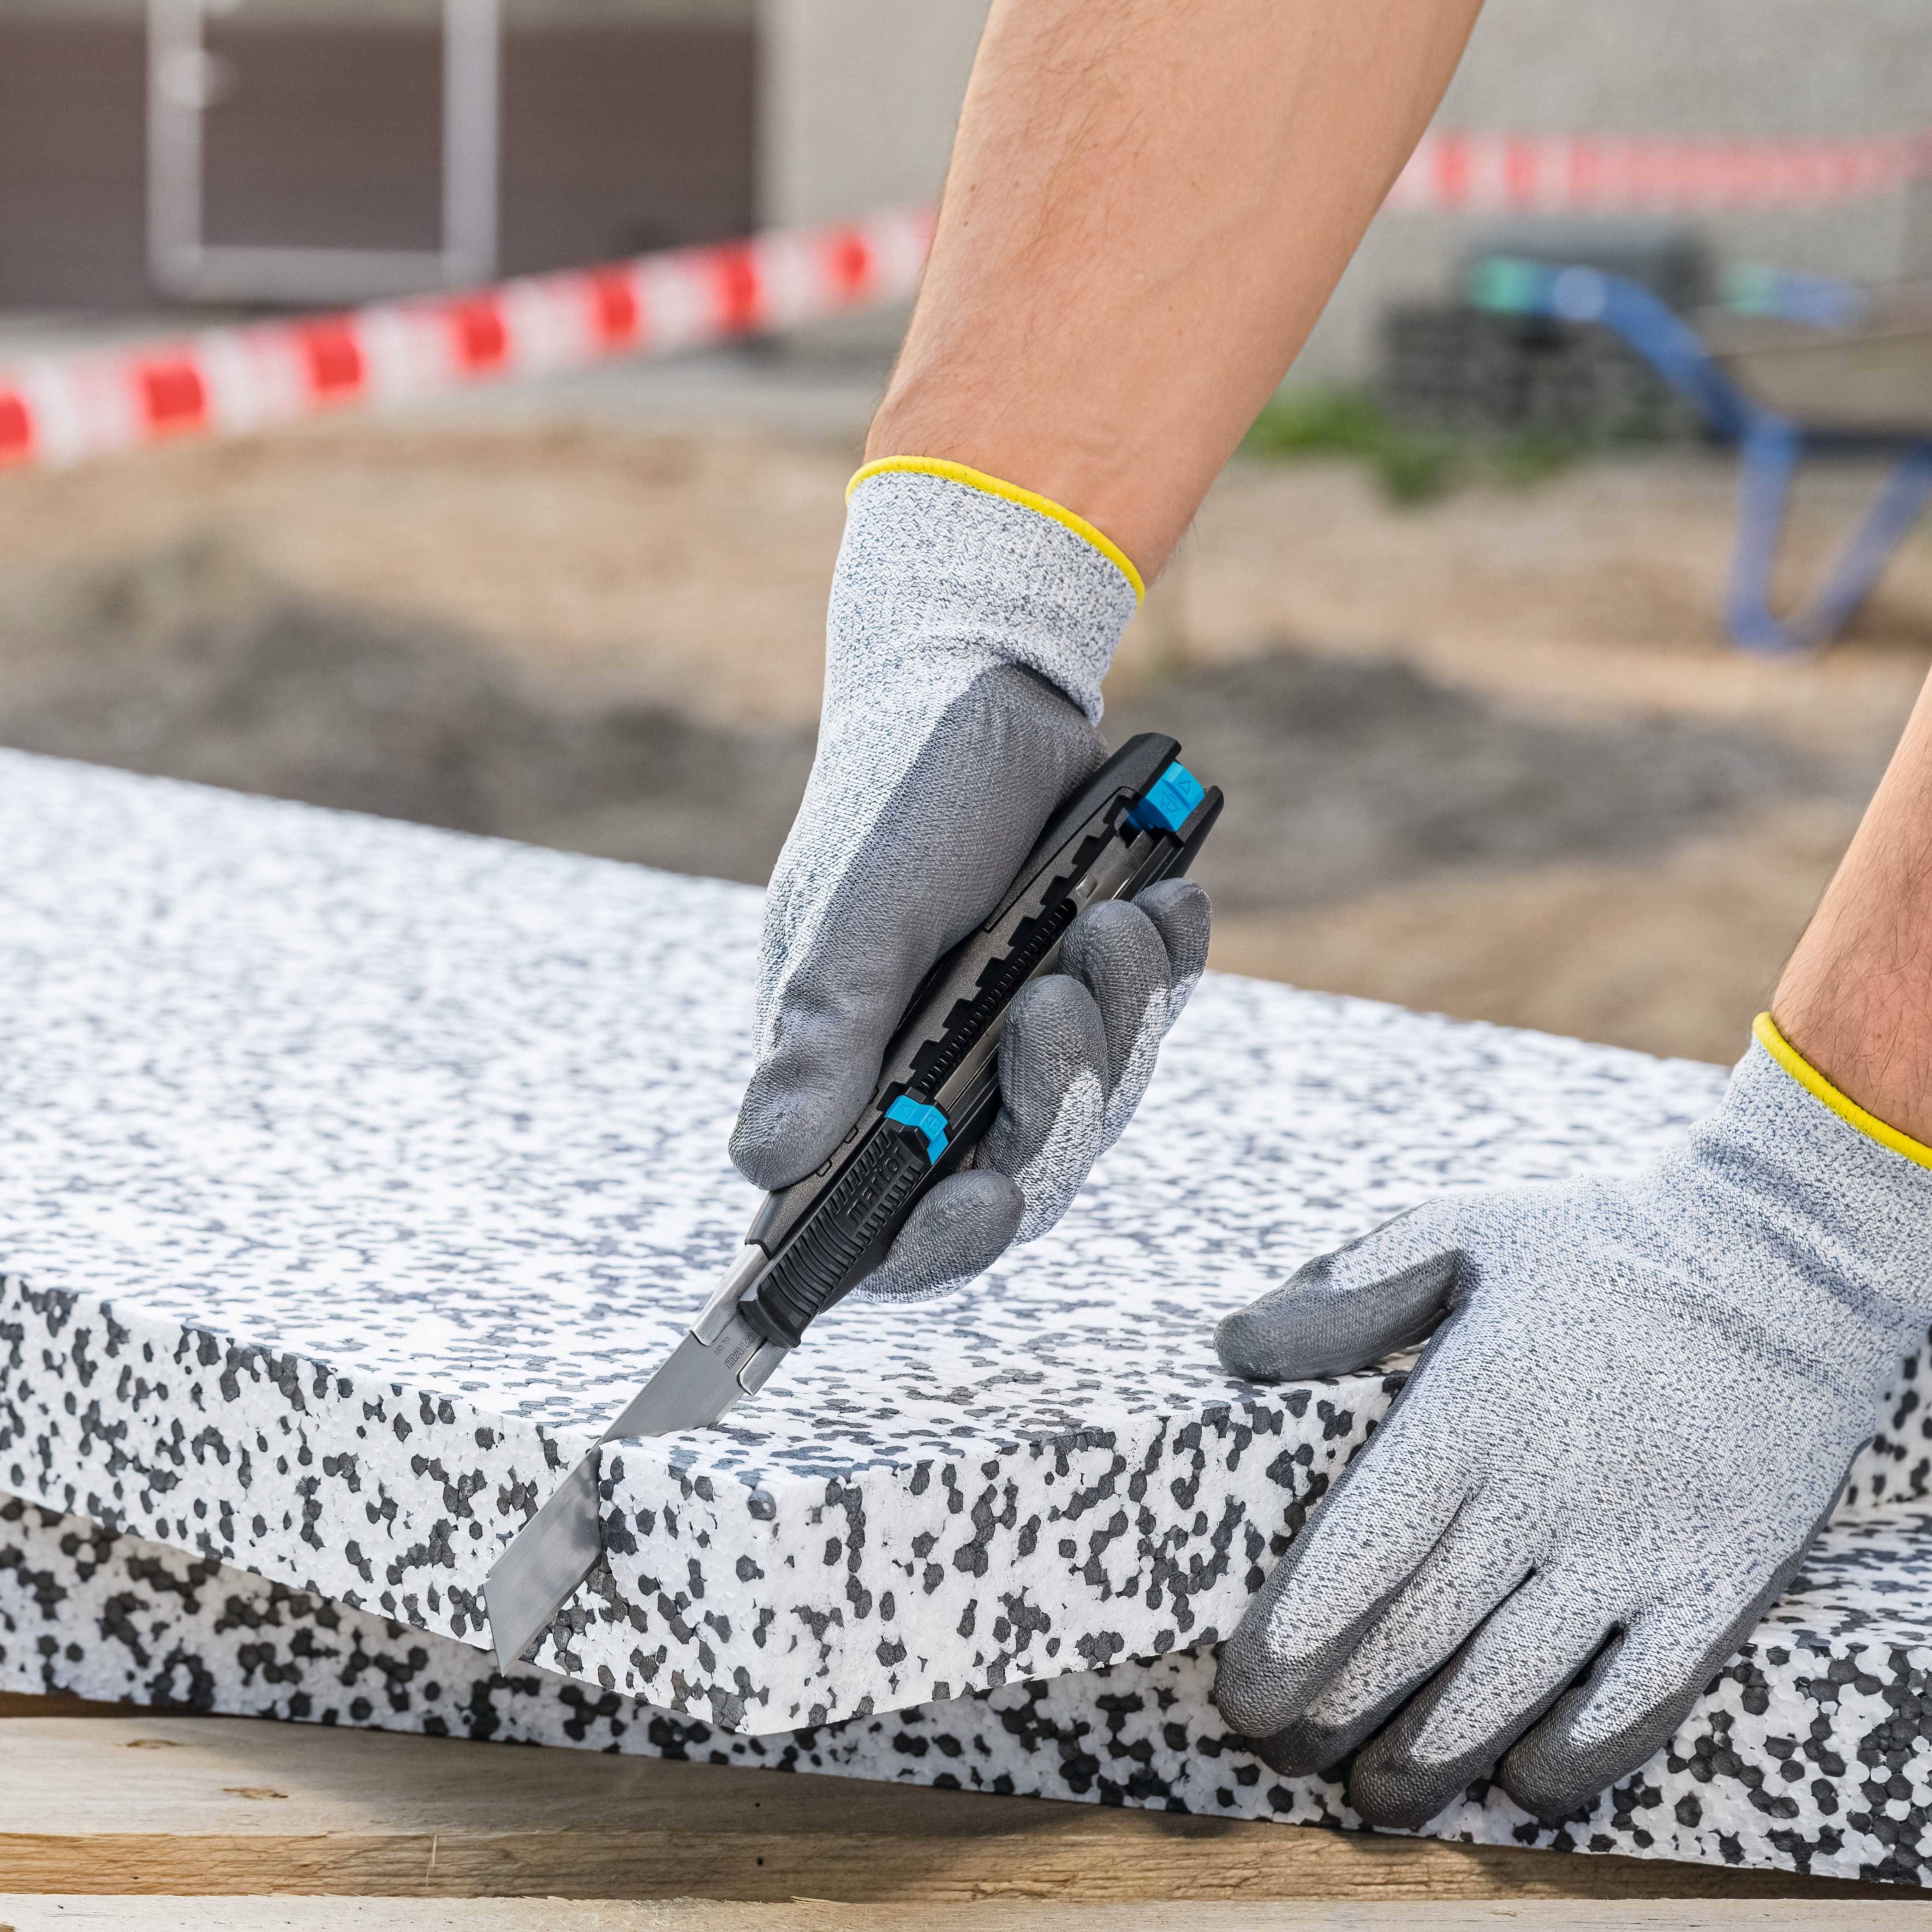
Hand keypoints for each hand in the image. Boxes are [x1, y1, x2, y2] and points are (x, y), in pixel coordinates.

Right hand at [736, 460, 1211, 1296]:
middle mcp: (939, 1085)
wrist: (981, 688)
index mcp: (852, 1084)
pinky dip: (1168, 973)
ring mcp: (1023, 1044)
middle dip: (1054, 1099)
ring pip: (1096, 1107)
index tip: (981, 1199)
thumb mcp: (852, 918)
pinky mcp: (1096, 994)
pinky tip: (1165, 903)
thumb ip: (818, 1041)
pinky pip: (1153, 1031)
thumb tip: (763, 1165)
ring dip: (1118, 1022)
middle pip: (1018, 1177)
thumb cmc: (893, 802)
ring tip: (1111, 922)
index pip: (890, 1224)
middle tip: (1056, 1002)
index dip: (935, 1244)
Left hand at [1208, 1020, 1931, 1828]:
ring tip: (1376, 1801)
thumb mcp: (1462, 1231)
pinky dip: (1574, 1756)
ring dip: (1431, 1759)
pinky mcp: (1725, 1581)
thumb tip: (1236, 1345)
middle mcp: (1549, 1491)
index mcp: (1473, 1410)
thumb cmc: (1605, 1246)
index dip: (1291, 1645)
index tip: (1245, 1702)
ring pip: (1511, 1688)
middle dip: (1336, 1718)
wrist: (1795, 1253)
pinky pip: (1639, 1700)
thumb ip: (1345, 1292)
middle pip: (1416, 1640)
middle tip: (1286, 1758)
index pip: (1358, 1556)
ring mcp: (1642, 1546)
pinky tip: (1522, 1784)